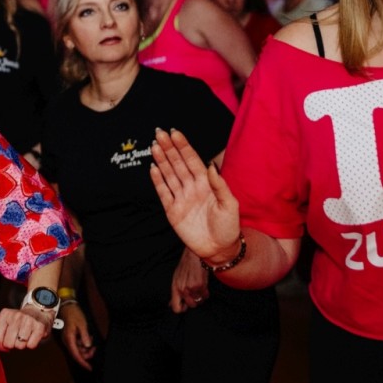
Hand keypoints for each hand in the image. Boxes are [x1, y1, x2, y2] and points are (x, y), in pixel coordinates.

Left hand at [0, 305, 51, 351]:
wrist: (37, 312)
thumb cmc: (16, 322)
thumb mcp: (0, 325)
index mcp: (3, 315)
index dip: (1, 346)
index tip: (5, 341)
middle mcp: (15, 316)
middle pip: (9, 344)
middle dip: (13, 345)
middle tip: (16, 337)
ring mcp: (28, 320)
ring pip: (20, 346)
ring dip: (22, 344)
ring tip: (24, 335)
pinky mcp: (39, 326)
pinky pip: (31, 345)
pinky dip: (31, 344)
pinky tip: (32, 336)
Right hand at [58, 303, 96, 370]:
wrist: (67, 307)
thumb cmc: (74, 314)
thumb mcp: (82, 324)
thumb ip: (85, 336)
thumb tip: (87, 346)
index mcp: (69, 339)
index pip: (76, 354)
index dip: (83, 362)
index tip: (90, 368)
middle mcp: (67, 341)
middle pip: (77, 353)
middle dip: (86, 354)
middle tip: (95, 349)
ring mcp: (68, 339)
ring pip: (78, 349)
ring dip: (85, 348)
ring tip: (92, 340)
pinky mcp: (70, 337)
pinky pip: (77, 344)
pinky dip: (84, 343)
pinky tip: (88, 338)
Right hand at [149, 128, 240, 261]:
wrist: (219, 249)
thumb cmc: (228, 227)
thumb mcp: (230, 205)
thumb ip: (219, 185)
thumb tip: (210, 165)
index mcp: (206, 183)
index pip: (192, 160)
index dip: (183, 147)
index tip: (175, 133)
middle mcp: (192, 187)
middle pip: (178, 164)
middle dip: (169, 148)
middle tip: (159, 133)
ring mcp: (181, 198)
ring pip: (169, 175)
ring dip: (162, 160)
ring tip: (154, 146)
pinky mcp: (172, 211)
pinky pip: (163, 192)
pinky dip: (158, 180)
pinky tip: (153, 168)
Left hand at [170, 248, 209, 313]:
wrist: (194, 256)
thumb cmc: (185, 266)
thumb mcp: (176, 279)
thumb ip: (175, 293)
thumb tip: (170, 305)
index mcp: (175, 288)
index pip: (176, 308)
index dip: (182, 309)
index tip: (185, 305)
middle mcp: (182, 290)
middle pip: (191, 306)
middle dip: (194, 301)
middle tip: (194, 293)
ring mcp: (192, 288)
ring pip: (199, 302)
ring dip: (200, 297)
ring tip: (199, 288)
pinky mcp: (201, 285)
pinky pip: (205, 296)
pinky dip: (206, 292)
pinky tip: (203, 285)